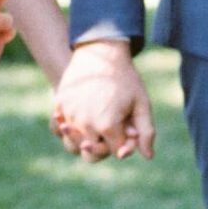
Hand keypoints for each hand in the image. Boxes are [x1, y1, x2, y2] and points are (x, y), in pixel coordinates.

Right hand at [52, 40, 154, 162]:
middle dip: (102, 147)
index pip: (115, 151)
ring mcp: (69, 114)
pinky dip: (68, 127)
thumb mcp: (141, 104)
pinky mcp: (60, 105)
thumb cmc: (125, 79)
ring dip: (84, 139)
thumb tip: (148, 156)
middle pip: (91, 153)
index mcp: (108, 126)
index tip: (128, 129)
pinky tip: (78, 117)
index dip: (124, 144)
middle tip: (109, 132)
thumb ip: (146, 132)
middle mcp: (85, 123)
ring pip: (73, 143)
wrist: (101, 52)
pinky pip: (60, 127)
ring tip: (93, 126)